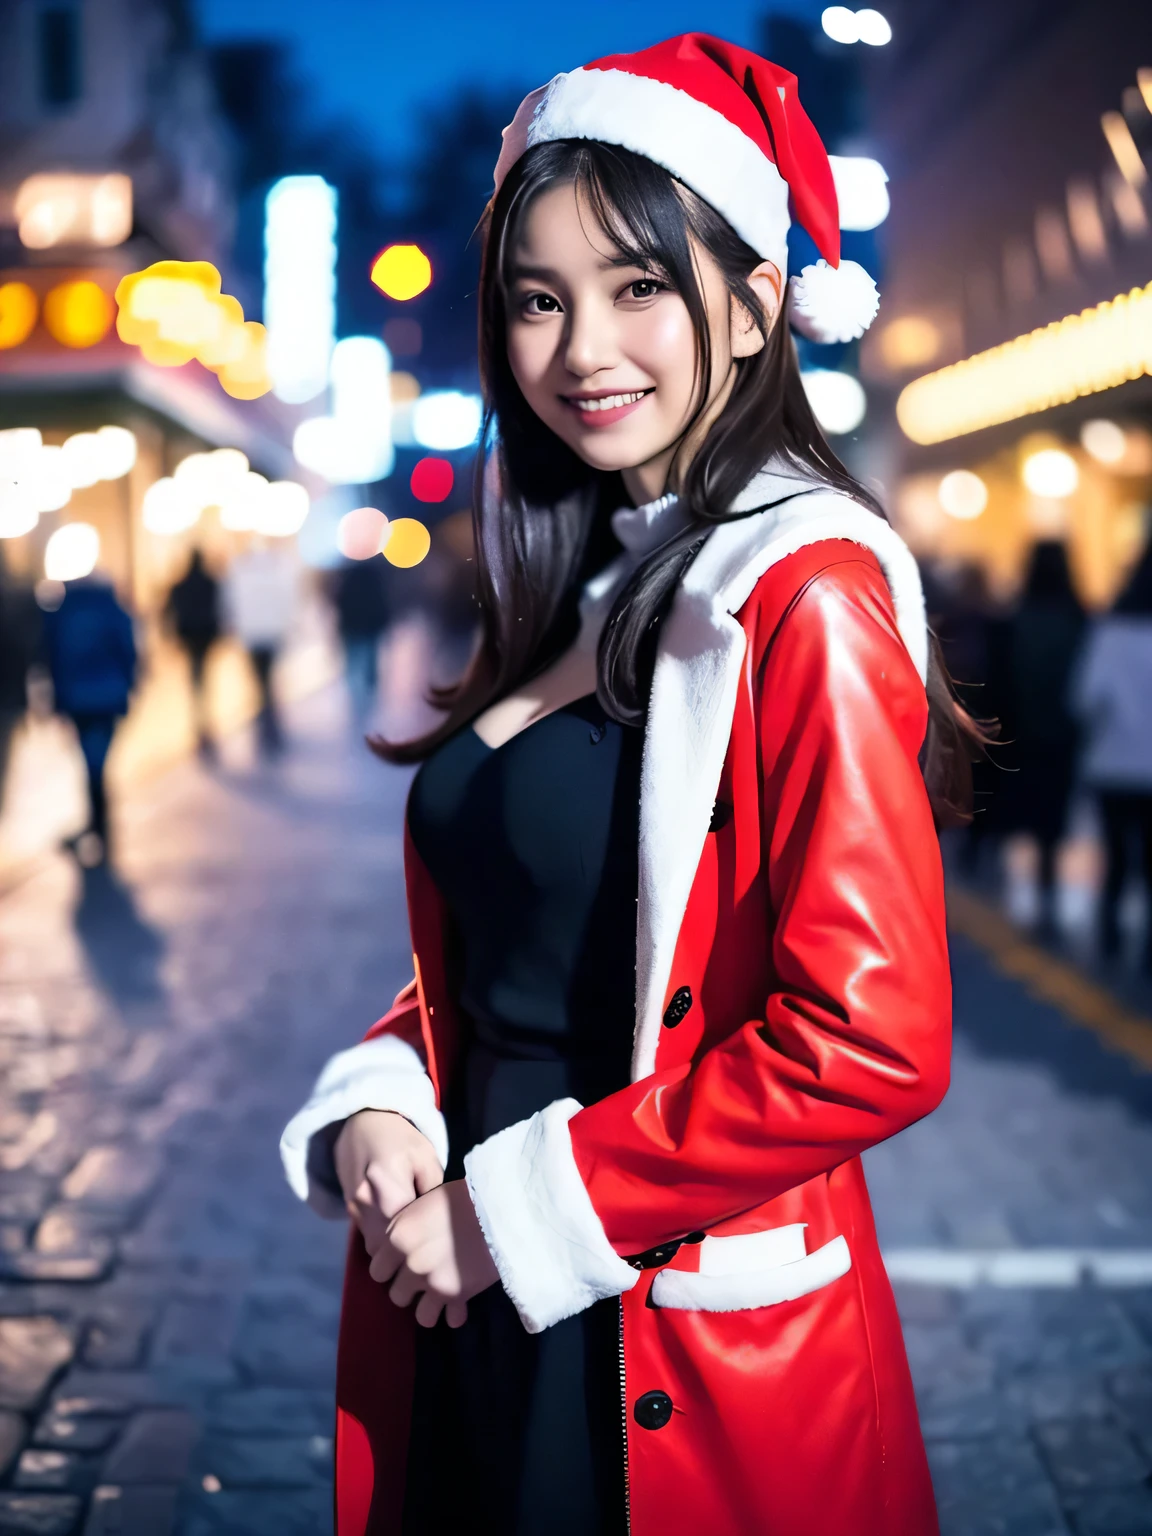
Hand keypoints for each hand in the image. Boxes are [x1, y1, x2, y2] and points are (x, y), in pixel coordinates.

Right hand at [333, 1109, 442, 1261]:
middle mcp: (364, 1202)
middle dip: (406, 1249)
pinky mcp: (347, 1209)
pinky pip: (368, 1234)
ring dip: (392, 1245)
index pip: (406, 1234)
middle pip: (388, 1245)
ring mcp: (352, 1208)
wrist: (361, 1120)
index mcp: (387, 1187)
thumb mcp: (426, 1157)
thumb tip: (439, 1222)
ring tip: (411, 1236)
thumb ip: (433, 1192)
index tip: (436, 1241)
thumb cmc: (399, 1137)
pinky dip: (381, 1236)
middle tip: (426, 1244)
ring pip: (375, 1244)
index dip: (422, 1241)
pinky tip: (396, 1226)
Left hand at [370, 1179, 498, 1328]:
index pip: (377, 1272)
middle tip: (426, 1277)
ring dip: (431, 1307)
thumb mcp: (423, 1203)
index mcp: (398, 1237)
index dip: (391, 1270)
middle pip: (397, 1295)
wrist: (498, 1208)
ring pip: (420, 1315)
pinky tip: (461, 1303)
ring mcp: (433, 1282)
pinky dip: (455, 1314)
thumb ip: (405, 1228)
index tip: (403, 1265)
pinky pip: (449, 1320)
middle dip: (411, 1289)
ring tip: (442, 1295)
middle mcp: (411, 1263)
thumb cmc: (461, 1198)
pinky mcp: (456, 1295)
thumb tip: (396, 1246)